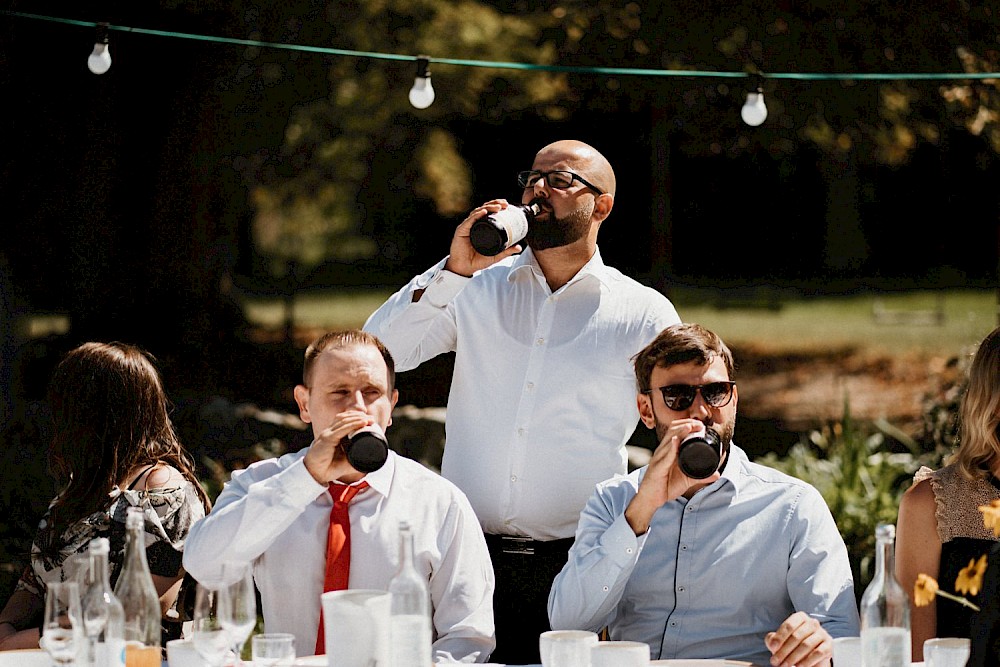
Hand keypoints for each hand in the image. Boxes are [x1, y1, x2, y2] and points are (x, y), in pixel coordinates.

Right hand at [303, 410, 373, 483]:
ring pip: (344, 421)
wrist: (314, 475)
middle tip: (372, 419)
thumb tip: (370, 461)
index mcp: (332, 435)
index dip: (355, 417)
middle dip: (359, 416)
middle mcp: (329, 432)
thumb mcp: (345, 462)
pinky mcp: (327, 439)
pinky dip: (353, 425)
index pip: (343, 420)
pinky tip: (362, 423)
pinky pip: (341, 429)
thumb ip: (355, 459)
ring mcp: (327, 434)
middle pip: (344, 418)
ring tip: (369, 419)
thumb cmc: (327, 468)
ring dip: (358, 418)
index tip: (369, 419)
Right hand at [443, 200, 522, 276]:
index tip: (507, 205)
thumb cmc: (476, 261)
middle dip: (494, 204)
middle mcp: (473, 224)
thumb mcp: (495, 255)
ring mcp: (467, 226)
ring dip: (488, 207)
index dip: (497, 206)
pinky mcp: (461, 231)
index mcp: (481, 227)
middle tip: (505, 204)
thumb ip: (506, 251)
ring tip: (497, 207)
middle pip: (484, 208)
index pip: (488, 212)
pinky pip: (469, 221)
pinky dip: (477, 215)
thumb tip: (519, 247)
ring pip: (477, 212)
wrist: (464, 268)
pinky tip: (484, 212)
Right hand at [624, 419, 719, 534]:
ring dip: (680, 432)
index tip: (701, 424)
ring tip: (690, 427)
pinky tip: (676, 442)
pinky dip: (671, 448)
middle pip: (672, 431)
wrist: (650, 499)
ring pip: (668, 440)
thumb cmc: (664, 486)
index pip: (676, 431)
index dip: (687, 424)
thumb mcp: (686, 480)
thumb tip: (717, 474)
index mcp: (668, 451)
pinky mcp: (657, 469)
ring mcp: (658, 459)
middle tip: (699, 424)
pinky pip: (664, 457)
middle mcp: (662, 452)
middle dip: (686, 424)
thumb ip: (701, 476)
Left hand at [764, 611, 831, 666]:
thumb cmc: (793, 644)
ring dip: (793, 657)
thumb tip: (771, 642)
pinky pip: (817, 653)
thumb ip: (773, 639)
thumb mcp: (781, 640)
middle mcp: (812, 623)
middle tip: (776, 661)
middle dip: (784, 651)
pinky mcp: (828, 645)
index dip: (779, 637)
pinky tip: (799, 666)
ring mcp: (822, 634)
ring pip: (806, 645)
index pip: (789, 626)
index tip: (772, 648)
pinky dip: (807, 661)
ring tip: (785, 665)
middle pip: (796, 636)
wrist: (811, 655)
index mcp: (800, 618)